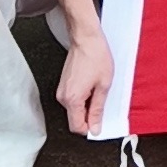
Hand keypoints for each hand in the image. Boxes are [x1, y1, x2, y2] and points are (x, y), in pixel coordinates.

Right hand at [56, 15, 112, 136]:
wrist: (86, 38)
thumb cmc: (96, 56)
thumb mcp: (104, 86)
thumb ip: (98, 110)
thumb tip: (95, 127)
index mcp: (72, 99)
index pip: (77, 127)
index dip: (90, 128)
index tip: (99, 123)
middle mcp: (63, 97)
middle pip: (75, 119)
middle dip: (89, 116)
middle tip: (102, 101)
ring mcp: (62, 90)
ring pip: (75, 109)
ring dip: (87, 105)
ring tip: (98, 89)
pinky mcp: (63, 85)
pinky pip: (73, 99)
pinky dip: (83, 97)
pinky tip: (92, 85)